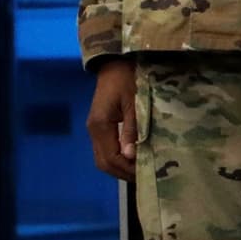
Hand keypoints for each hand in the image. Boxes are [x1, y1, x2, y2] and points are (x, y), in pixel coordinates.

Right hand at [88, 59, 140, 179]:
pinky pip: (105, 149)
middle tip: (145, 177)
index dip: (128, 169)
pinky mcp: (99, 126)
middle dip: (123, 173)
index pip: (111, 158)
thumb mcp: (133, 102)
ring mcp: (94, 129)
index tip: (147, 173)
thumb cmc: (127, 78)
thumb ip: (132, 129)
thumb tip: (129, 156)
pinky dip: (117, 158)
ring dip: (120, 167)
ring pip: (103, 158)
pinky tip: (132, 159)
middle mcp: (93, 130)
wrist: (115, 62)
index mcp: (100, 125)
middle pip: (104, 163)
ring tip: (140, 170)